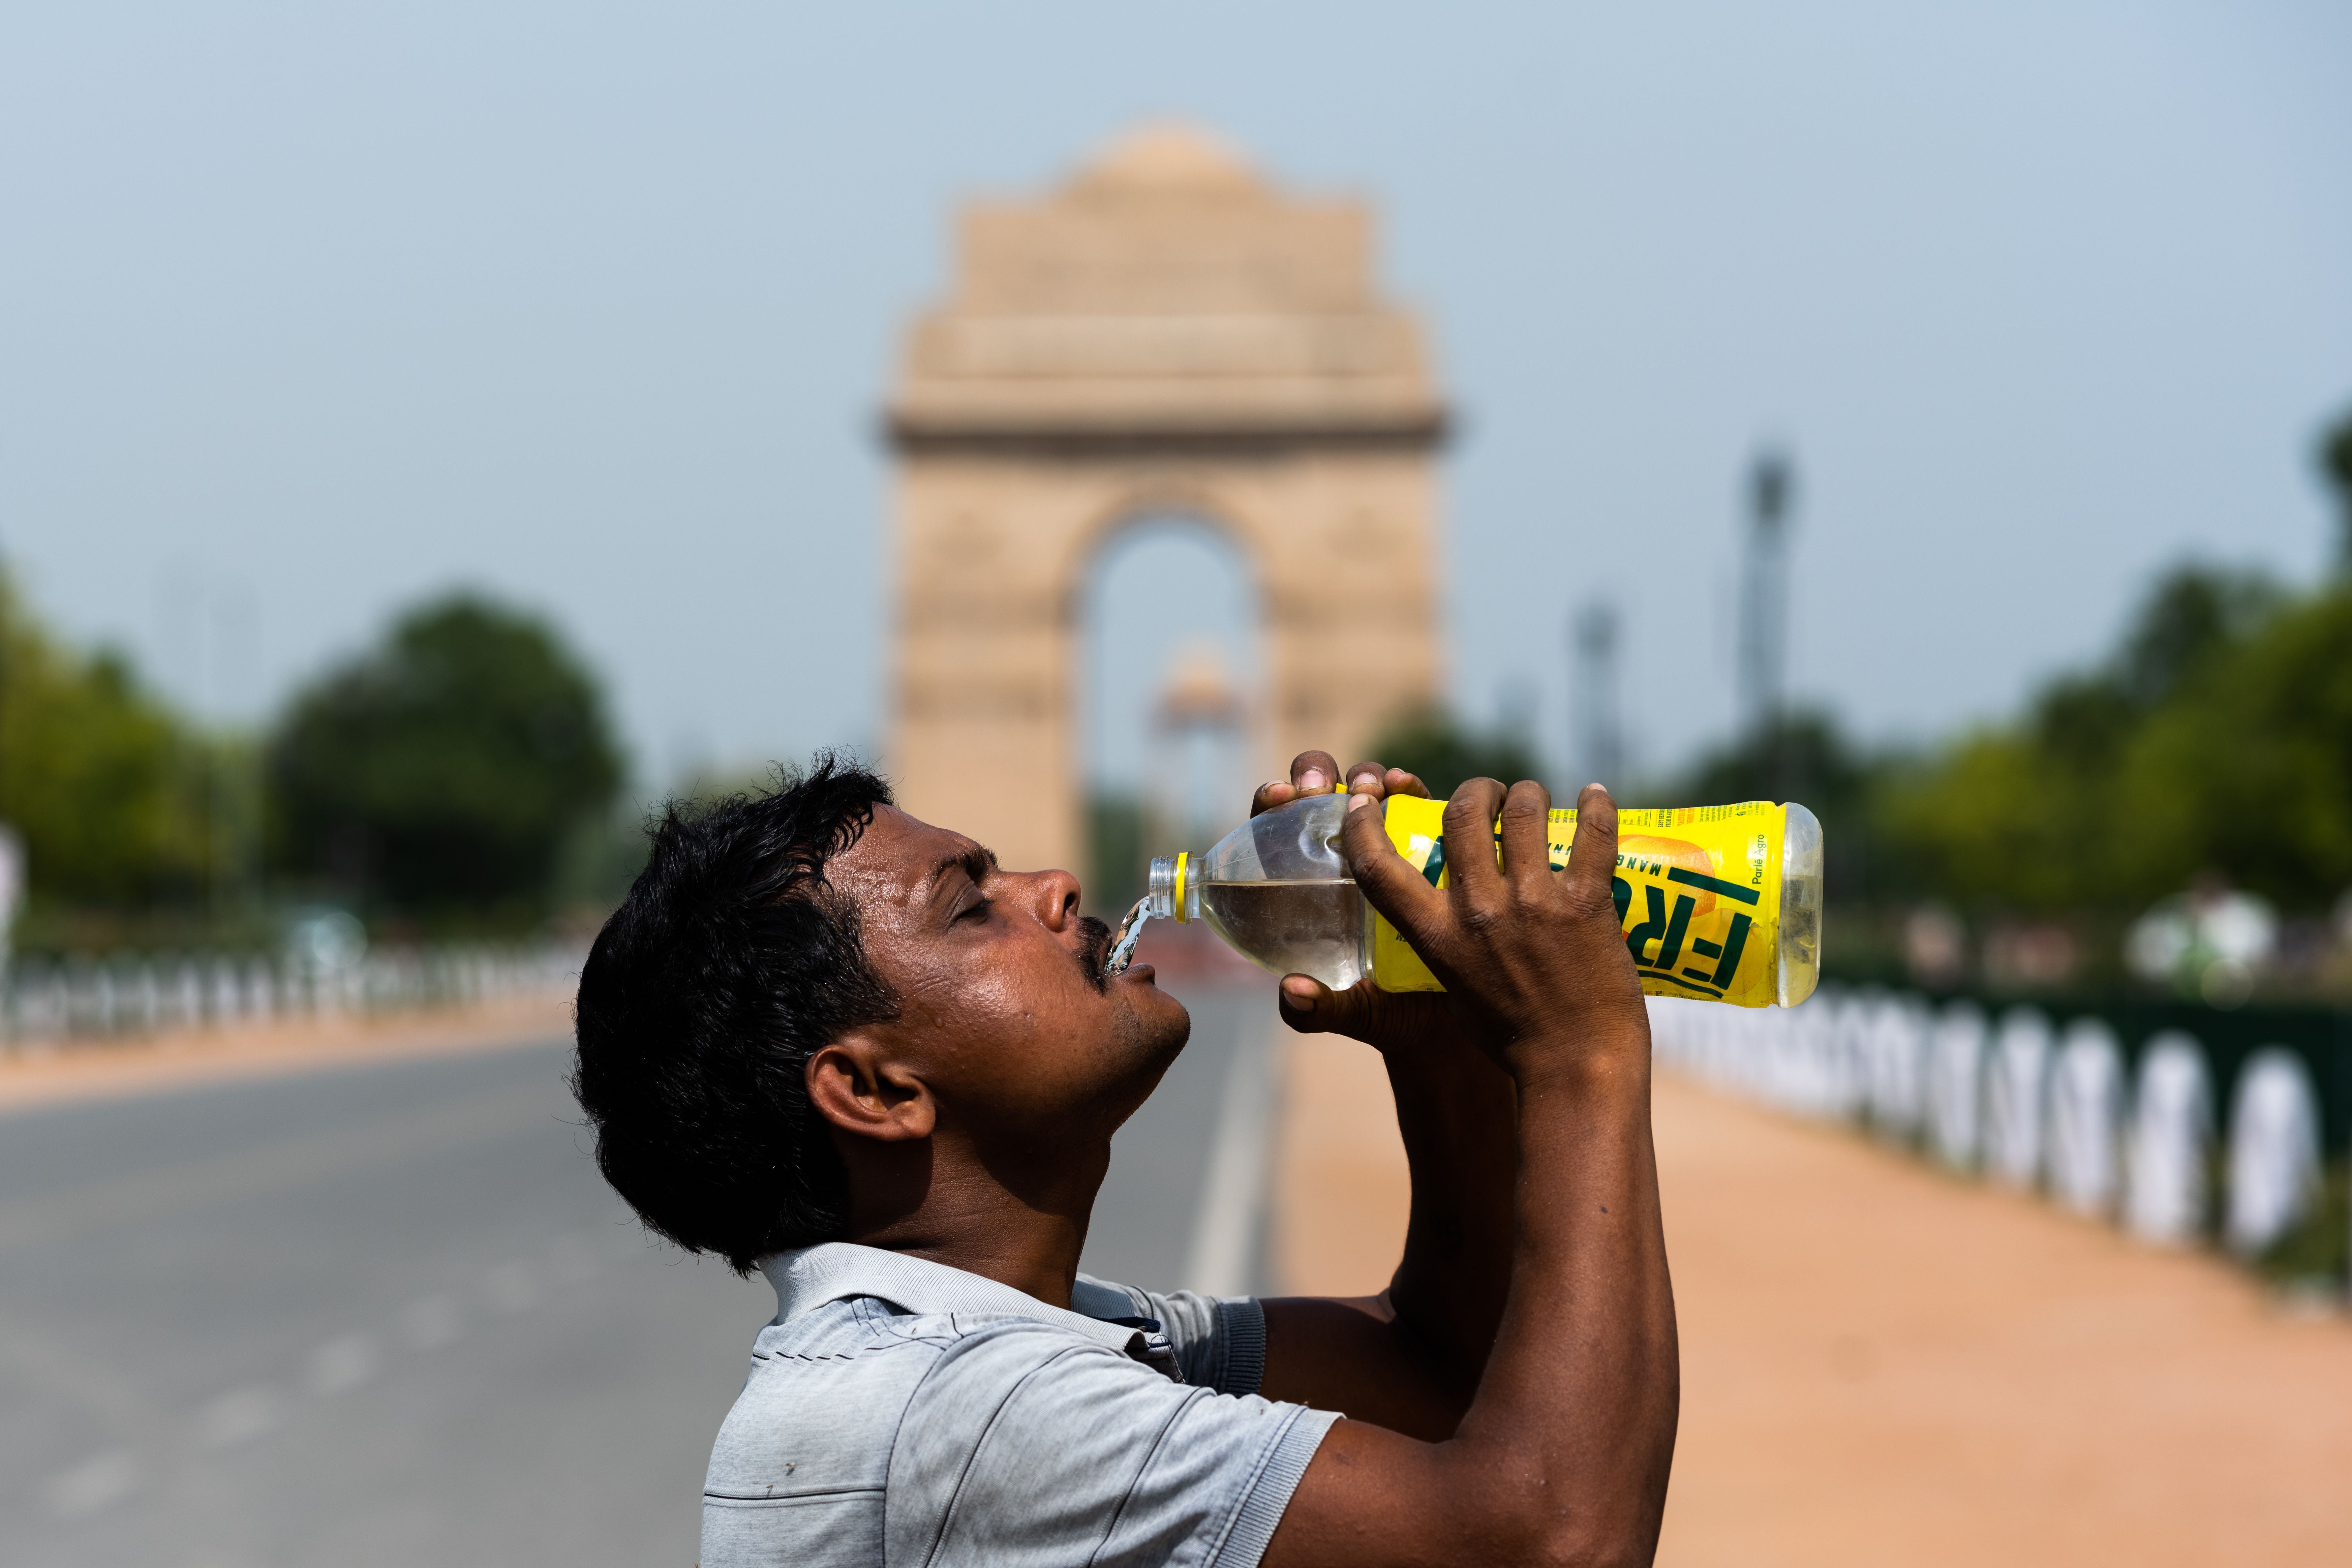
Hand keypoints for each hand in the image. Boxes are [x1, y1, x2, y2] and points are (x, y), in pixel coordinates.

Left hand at [1252, 751, 1475, 1057]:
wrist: (1459, 1016)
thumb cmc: (1396, 1013)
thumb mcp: (1358, 1014)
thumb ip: (1318, 1011)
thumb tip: (1291, 991)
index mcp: (1308, 894)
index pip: (1274, 836)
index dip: (1269, 808)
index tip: (1277, 798)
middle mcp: (1341, 862)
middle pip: (1315, 800)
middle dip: (1315, 777)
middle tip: (1321, 789)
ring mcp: (1385, 848)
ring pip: (1364, 793)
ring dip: (1363, 777)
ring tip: (1372, 786)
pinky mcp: (1427, 845)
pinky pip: (1413, 805)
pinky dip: (1407, 787)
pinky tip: (1407, 784)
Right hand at [1339, 776, 1647, 1080]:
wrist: (1576, 1069)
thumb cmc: (1512, 1039)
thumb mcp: (1454, 991)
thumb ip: (1443, 945)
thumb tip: (1441, 909)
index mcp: (1438, 936)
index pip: (1379, 868)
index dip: (1365, 825)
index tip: (1367, 801)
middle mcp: (1479, 913)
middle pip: (1461, 814)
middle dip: (1476, 791)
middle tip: (1491, 795)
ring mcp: (1534, 904)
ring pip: (1525, 811)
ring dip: (1529, 793)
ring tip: (1536, 798)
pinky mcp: (1586, 904)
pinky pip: (1592, 834)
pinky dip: (1597, 806)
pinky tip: (1596, 796)